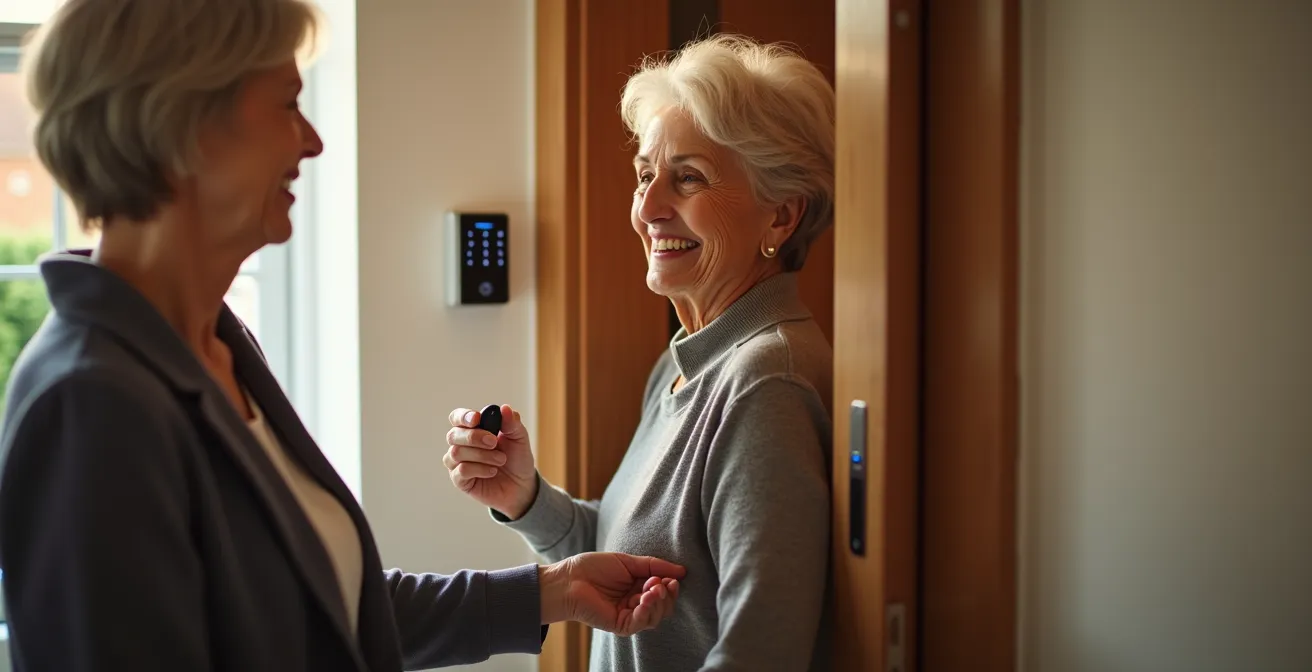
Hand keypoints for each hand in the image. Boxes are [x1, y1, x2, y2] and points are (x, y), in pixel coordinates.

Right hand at [444, 405, 538, 518]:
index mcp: (473, 429)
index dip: (463, 416)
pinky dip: (479, 469)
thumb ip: (512, 423)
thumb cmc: (517, 459)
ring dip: (481, 455)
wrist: (522, 485)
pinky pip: (461, 471)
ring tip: (500, 459)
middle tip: (494, 442)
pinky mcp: (460, 480)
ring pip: (456, 453)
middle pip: (453, 435)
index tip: (477, 418)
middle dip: (474, 437)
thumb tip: (504, 408)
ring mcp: (458, 463)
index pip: (457, 418)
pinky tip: (492, 471)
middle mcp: (461, 444)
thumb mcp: (519, 438)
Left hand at [539, 553, 684, 635]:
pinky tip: (645, 598)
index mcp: (638, 588)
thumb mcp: (628, 562)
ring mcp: (628, 616)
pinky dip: (647, 611)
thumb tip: (682, 570)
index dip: (671, 586)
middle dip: (666, 595)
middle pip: (663, 607)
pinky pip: (640, 623)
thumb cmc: (594, 568)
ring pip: (655, 617)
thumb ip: (654, 566)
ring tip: (653, 589)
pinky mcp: (620, 625)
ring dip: (658, 602)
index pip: (664, 593)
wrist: (569, 579)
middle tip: (661, 583)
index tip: (673, 577)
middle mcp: (635, 604)